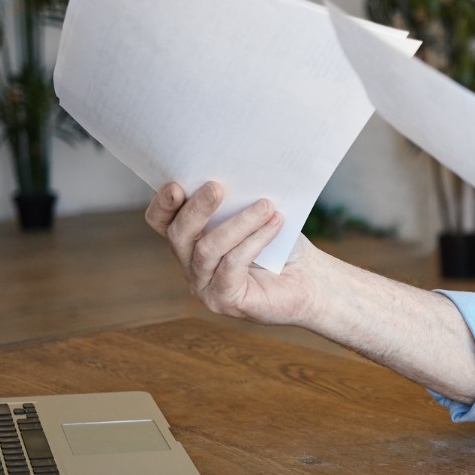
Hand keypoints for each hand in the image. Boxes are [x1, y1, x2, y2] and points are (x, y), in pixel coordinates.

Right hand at [145, 181, 318, 325]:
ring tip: (266, 205)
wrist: (312, 280)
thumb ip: (239, 199)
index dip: (162, 205)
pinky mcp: (225, 300)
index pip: (162, 222)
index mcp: (192, 240)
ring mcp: (206, 287)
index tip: (175, 185)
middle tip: (216, 187)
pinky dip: (255, 240)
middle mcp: (192, 266)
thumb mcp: (258, 215)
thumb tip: (236, 173)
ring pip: (207, 249)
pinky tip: (275, 224)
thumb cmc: (284, 244)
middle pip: (178, 235)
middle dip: (196, 209)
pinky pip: (232, 265)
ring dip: (238, 222)